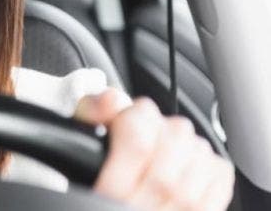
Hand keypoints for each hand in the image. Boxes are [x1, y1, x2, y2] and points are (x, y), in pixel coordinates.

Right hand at [74, 89, 234, 210]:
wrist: (115, 206)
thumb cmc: (96, 173)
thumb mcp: (80, 139)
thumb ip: (90, 113)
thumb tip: (112, 100)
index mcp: (109, 189)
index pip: (137, 138)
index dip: (136, 113)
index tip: (128, 116)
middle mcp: (144, 206)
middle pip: (174, 143)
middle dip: (163, 125)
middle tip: (146, 131)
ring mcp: (177, 210)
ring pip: (199, 157)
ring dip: (185, 144)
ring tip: (166, 149)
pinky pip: (221, 175)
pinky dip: (208, 161)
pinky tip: (187, 164)